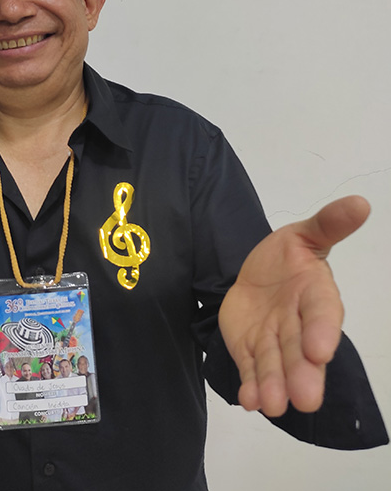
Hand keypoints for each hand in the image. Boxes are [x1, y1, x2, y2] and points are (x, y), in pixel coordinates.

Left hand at [219, 195, 369, 417]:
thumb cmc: (285, 255)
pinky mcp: (250, 351)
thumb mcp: (303, 234)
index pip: (322, 314)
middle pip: (301, 349)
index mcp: (315, 295)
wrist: (254, 275)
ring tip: (273, 405)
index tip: (321, 350)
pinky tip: (249, 399)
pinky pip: (250, 369)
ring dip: (275, 385)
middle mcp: (298, 324)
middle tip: (305, 399)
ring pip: (275, 365)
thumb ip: (327, 224)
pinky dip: (251, 385)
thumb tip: (359, 203)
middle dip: (303, 373)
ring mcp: (274, 340)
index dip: (323, 331)